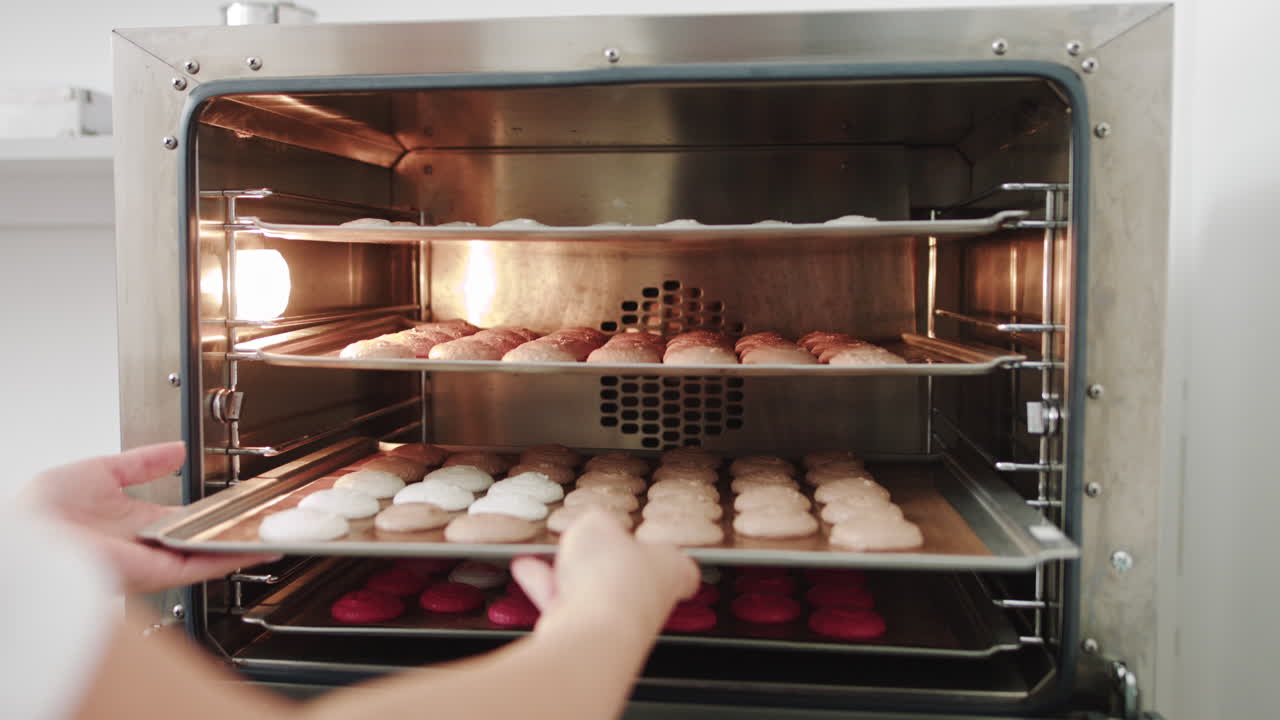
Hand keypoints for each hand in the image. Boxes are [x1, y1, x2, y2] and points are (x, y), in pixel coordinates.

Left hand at [25, 441, 278, 593]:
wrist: (23, 536)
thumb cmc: (42, 510)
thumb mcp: (101, 471)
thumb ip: (142, 462)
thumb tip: (176, 450)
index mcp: (132, 524)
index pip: (184, 520)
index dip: (213, 513)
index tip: (239, 504)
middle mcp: (144, 547)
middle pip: (202, 541)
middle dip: (236, 534)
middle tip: (271, 522)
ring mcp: (150, 562)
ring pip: (208, 556)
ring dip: (243, 547)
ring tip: (276, 536)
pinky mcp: (152, 573)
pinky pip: (199, 567)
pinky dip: (229, 558)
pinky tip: (255, 548)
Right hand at [511, 510, 698, 635]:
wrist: (593, 631)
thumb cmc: (613, 577)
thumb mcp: (599, 524)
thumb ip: (595, 523)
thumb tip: (590, 526)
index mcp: (670, 569)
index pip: (681, 566)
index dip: (665, 554)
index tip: (654, 546)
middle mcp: (648, 600)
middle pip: (627, 577)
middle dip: (601, 560)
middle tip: (583, 541)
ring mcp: (617, 622)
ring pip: (590, 592)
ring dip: (565, 572)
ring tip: (544, 553)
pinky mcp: (586, 637)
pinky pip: (565, 605)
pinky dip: (545, 586)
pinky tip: (525, 568)